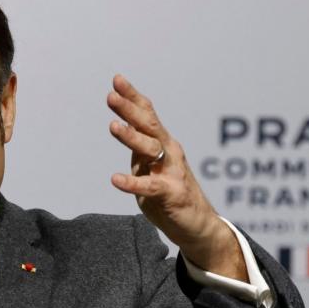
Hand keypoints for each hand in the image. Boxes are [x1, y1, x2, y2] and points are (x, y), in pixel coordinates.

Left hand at [106, 75, 245, 280]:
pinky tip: (115, 179)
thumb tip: (122, 126)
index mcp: (162, 145)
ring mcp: (171, 171)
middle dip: (129, 109)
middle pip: (148, 125)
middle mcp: (168, 153)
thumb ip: (139, 151)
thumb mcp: (151, 168)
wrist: (197, 226)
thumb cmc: (171, 196)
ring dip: (130, 137)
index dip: (133, 97)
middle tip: (111, 96)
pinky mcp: (171, 193)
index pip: (147, 115)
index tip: (117, 81)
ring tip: (112, 127)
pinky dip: (132, 182)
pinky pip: (149, 186)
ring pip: (150, 149)